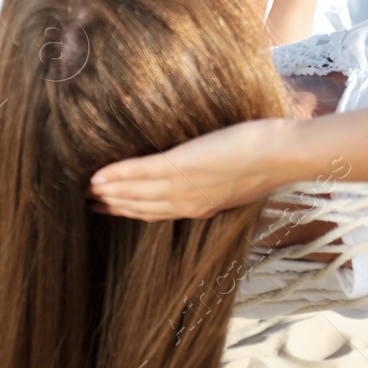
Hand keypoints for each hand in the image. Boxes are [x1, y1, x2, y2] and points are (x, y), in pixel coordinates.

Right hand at [89, 118, 292, 220]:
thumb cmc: (266, 159)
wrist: (280, 155)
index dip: (131, 211)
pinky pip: (141, 171)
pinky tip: (99, 175)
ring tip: (86, 189)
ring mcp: (183, 185)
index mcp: (200, 206)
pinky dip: (118, 174)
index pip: (157, 212)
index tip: (110, 207)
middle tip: (88, 202)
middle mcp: (187, 202)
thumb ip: (216, 177)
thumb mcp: (237, 177)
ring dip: (109, 192)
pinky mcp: (180, 165)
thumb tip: (208, 166)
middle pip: (141, 207)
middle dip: (114, 205)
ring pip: (136, 192)